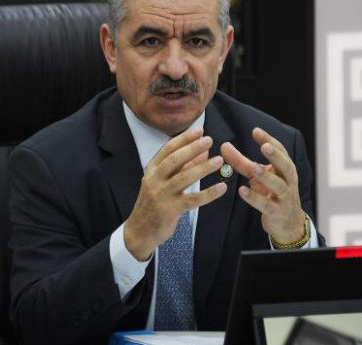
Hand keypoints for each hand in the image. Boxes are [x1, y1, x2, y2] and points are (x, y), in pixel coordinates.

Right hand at [124, 127, 226, 260]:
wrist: (139, 231)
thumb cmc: (155, 203)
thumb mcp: (164, 182)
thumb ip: (183, 167)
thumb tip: (203, 151)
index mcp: (152, 170)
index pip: (168, 149)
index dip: (184, 138)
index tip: (199, 130)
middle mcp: (154, 180)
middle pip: (175, 160)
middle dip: (193, 148)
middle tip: (209, 140)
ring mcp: (161, 195)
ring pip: (184, 178)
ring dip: (203, 168)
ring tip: (219, 161)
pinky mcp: (170, 211)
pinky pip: (192, 200)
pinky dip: (208, 193)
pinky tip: (221, 188)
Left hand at [220, 127, 305, 244]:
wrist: (288, 222)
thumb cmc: (272, 193)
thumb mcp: (257, 175)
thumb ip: (241, 161)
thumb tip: (224, 146)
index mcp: (285, 168)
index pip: (281, 151)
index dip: (269, 140)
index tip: (256, 131)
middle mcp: (288, 180)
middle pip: (285, 166)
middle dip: (275, 156)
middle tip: (264, 146)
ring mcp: (284, 197)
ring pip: (278, 185)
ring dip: (266, 176)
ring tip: (253, 168)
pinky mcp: (276, 212)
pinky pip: (266, 205)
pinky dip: (254, 198)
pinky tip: (242, 190)